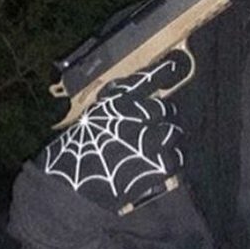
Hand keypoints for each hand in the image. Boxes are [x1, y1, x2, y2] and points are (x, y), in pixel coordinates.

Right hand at [38, 52, 189, 213]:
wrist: (73, 183)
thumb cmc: (77, 151)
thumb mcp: (93, 117)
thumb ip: (115, 104)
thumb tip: (137, 96)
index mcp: (118, 101)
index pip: (146, 79)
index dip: (162, 71)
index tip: (174, 65)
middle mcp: (137, 114)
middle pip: (165, 110)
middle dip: (161, 120)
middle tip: (150, 133)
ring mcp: (152, 138)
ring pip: (174, 132)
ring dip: (166, 140)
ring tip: (152, 150)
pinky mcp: (160, 163)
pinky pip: (176, 157)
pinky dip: (169, 161)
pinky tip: (156, 165)